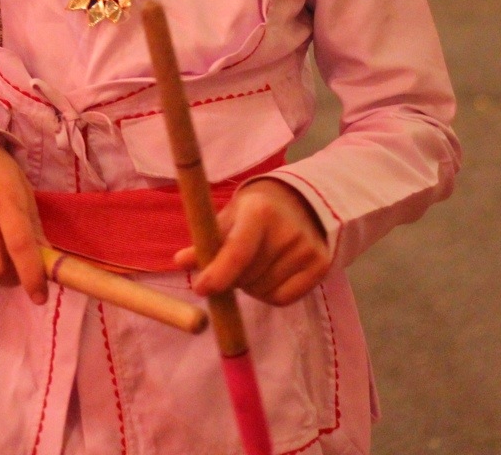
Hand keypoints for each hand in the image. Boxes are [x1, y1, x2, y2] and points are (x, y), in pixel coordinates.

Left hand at [174, 179, 330, 305]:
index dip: (218, 274)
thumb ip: (205, 241)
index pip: (238, 251)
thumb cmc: (254, 212)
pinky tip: (268, 275)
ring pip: (263, 291)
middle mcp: (287, 229)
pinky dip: (268, 295)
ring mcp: (307, 248)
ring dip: (249, 287)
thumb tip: (179, 262)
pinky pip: (283, 299)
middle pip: (248, 276)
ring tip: (253, 265)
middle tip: (230, 267)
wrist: (299, 202)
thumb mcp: (228, 218)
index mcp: (259, 211)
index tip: (200, 288)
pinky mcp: (321, 265)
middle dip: (231, 279)